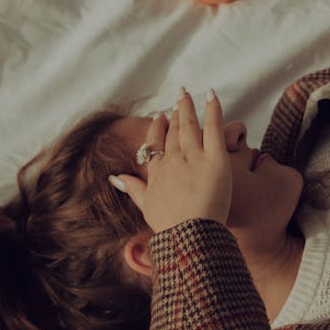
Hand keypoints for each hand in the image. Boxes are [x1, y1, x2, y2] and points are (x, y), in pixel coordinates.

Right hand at [113, 89, 232, 233]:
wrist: (189, 235)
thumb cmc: (170, 226)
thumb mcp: (146, 206)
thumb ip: (132, 189)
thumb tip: (114, 178)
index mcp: (158, 171)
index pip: (156, 143)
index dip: (158, 127)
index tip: (160, 116)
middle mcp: (173, 160)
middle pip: (174, 131)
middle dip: (176, 113)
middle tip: (179, 99)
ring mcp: (193, 157)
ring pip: (190, 125)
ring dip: (188, 107)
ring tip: (189, 95)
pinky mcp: (215, 159)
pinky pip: (213, 128)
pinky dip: (213, 110)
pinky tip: (212, 96)